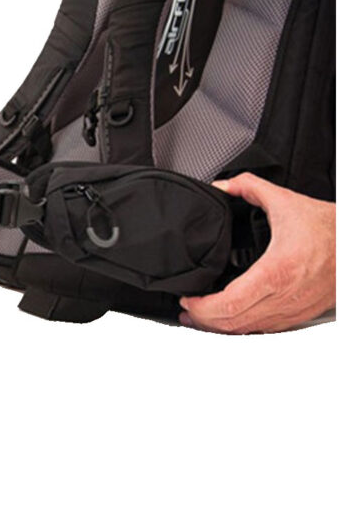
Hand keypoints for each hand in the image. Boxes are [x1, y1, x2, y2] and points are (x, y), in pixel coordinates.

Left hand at [179, 173, 334, 332]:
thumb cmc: (330, 228)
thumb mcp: (285, 200)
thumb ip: (249, 187)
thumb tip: (223, 186)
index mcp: (277, 271)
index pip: (230, 303)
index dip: (202, 307)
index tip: (187, 298)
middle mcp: (285, 296)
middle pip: (234, 323)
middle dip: (203, 320)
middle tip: (186, 309)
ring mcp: (294, 309)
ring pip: (249, 330)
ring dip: (220, 328)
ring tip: (199, 317)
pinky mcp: (300, 314)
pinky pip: (266, 329)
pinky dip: (243, 328)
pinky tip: (230, 320)